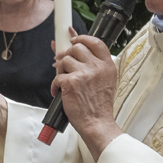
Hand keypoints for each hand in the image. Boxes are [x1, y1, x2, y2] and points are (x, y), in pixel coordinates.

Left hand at [53, 35, 121, 159]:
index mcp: (107, 65)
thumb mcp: (104, 80)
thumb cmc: (99, 105)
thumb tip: (74, 42)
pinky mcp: (71, 82)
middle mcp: (97, 67)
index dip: (82, 38)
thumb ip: (92, 63)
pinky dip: (55, 85)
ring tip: (65, 82)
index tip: (74, 40)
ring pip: (64, 60)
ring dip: (60, 70)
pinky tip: (59, 92)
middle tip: (65, 66)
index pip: (95, 42)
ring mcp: (84, 73)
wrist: (97, 123)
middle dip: (67, 55)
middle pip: (76, 48)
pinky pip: (57, 76)